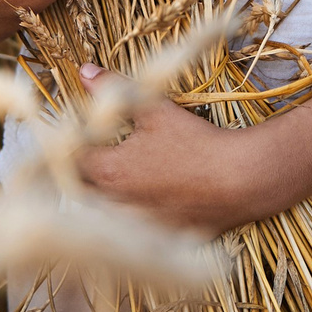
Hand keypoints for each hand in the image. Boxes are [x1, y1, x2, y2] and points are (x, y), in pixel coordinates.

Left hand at [72, 65, 258, 235]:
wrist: (242, 180)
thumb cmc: (196, 143)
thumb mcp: (154, 109)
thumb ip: (114, 90)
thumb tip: (84, 71)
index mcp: (108, 172)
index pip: (69, 162)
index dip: (71, 148)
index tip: (82, 137)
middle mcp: (116, 204)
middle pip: (84, 192)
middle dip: (86, 175)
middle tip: (99, 157)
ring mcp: (137, 227)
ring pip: (108, 215)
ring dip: (108, 199)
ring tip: (125, 180)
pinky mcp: (159, 240)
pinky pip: (135, 233)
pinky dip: (136, 219)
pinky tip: (151, 203)